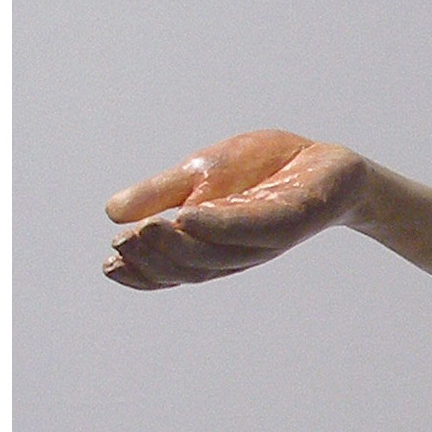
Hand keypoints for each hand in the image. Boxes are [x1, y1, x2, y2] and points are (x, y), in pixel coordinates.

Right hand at [103, 130, 366, 288]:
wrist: (322, 159)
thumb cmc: (262, 171)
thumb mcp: (200, 175)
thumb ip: (162, 194)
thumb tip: (111, 213)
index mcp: (212, 246)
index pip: (172, 269)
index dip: (141, 273)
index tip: (109, 265)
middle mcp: (236, 251)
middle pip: (190, 268)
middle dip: (153, 259)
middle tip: (121, 244)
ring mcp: (265, 238)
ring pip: (217, 255)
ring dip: (179, 246)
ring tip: (144, 232)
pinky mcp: (292, 218)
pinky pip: (254, 227)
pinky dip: (220, 226)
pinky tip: (190, 218)